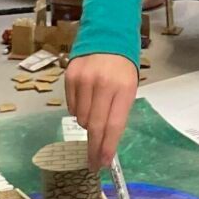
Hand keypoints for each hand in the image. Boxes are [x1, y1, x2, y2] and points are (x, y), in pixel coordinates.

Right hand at [66, 52, 137, 169]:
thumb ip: (118, 111)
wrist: (107, 36)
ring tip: (94, 113)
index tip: (103, 163)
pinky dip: (77, 111)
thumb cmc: (122, 67)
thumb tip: (106, 140)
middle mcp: (103, 84)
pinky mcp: (70, 76)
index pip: (114, 124)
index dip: (107, 146)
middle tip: (92, 162)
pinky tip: (85, 101)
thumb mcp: (128, 87)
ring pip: (80, 118)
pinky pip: (71, 107)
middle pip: (95, 125)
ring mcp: (85, 80)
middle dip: (94, 147)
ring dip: (86, 124)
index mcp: (124, 88)